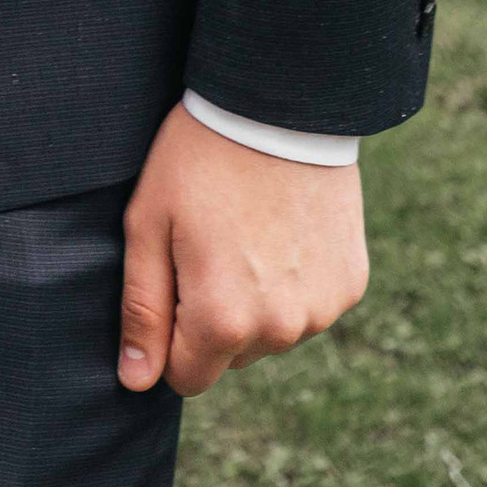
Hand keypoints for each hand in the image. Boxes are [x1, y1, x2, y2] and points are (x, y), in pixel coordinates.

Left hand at [118, 102, 369, 395]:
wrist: (278, 105)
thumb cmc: (199, 161)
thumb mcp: (149, 224)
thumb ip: (142, 310)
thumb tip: (136, 381)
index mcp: (222, 321)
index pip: (186, 377)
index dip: (171, 334)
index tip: (174, 279)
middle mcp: (279, 329)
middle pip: (231, 356)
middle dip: (214, 317)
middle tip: (210, 245)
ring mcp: (321, 310)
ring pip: (272, 333)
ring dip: (256, 302)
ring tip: (247, 231)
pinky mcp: (350, 285)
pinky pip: (309, 306)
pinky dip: (294, 282)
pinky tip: (284, 230)